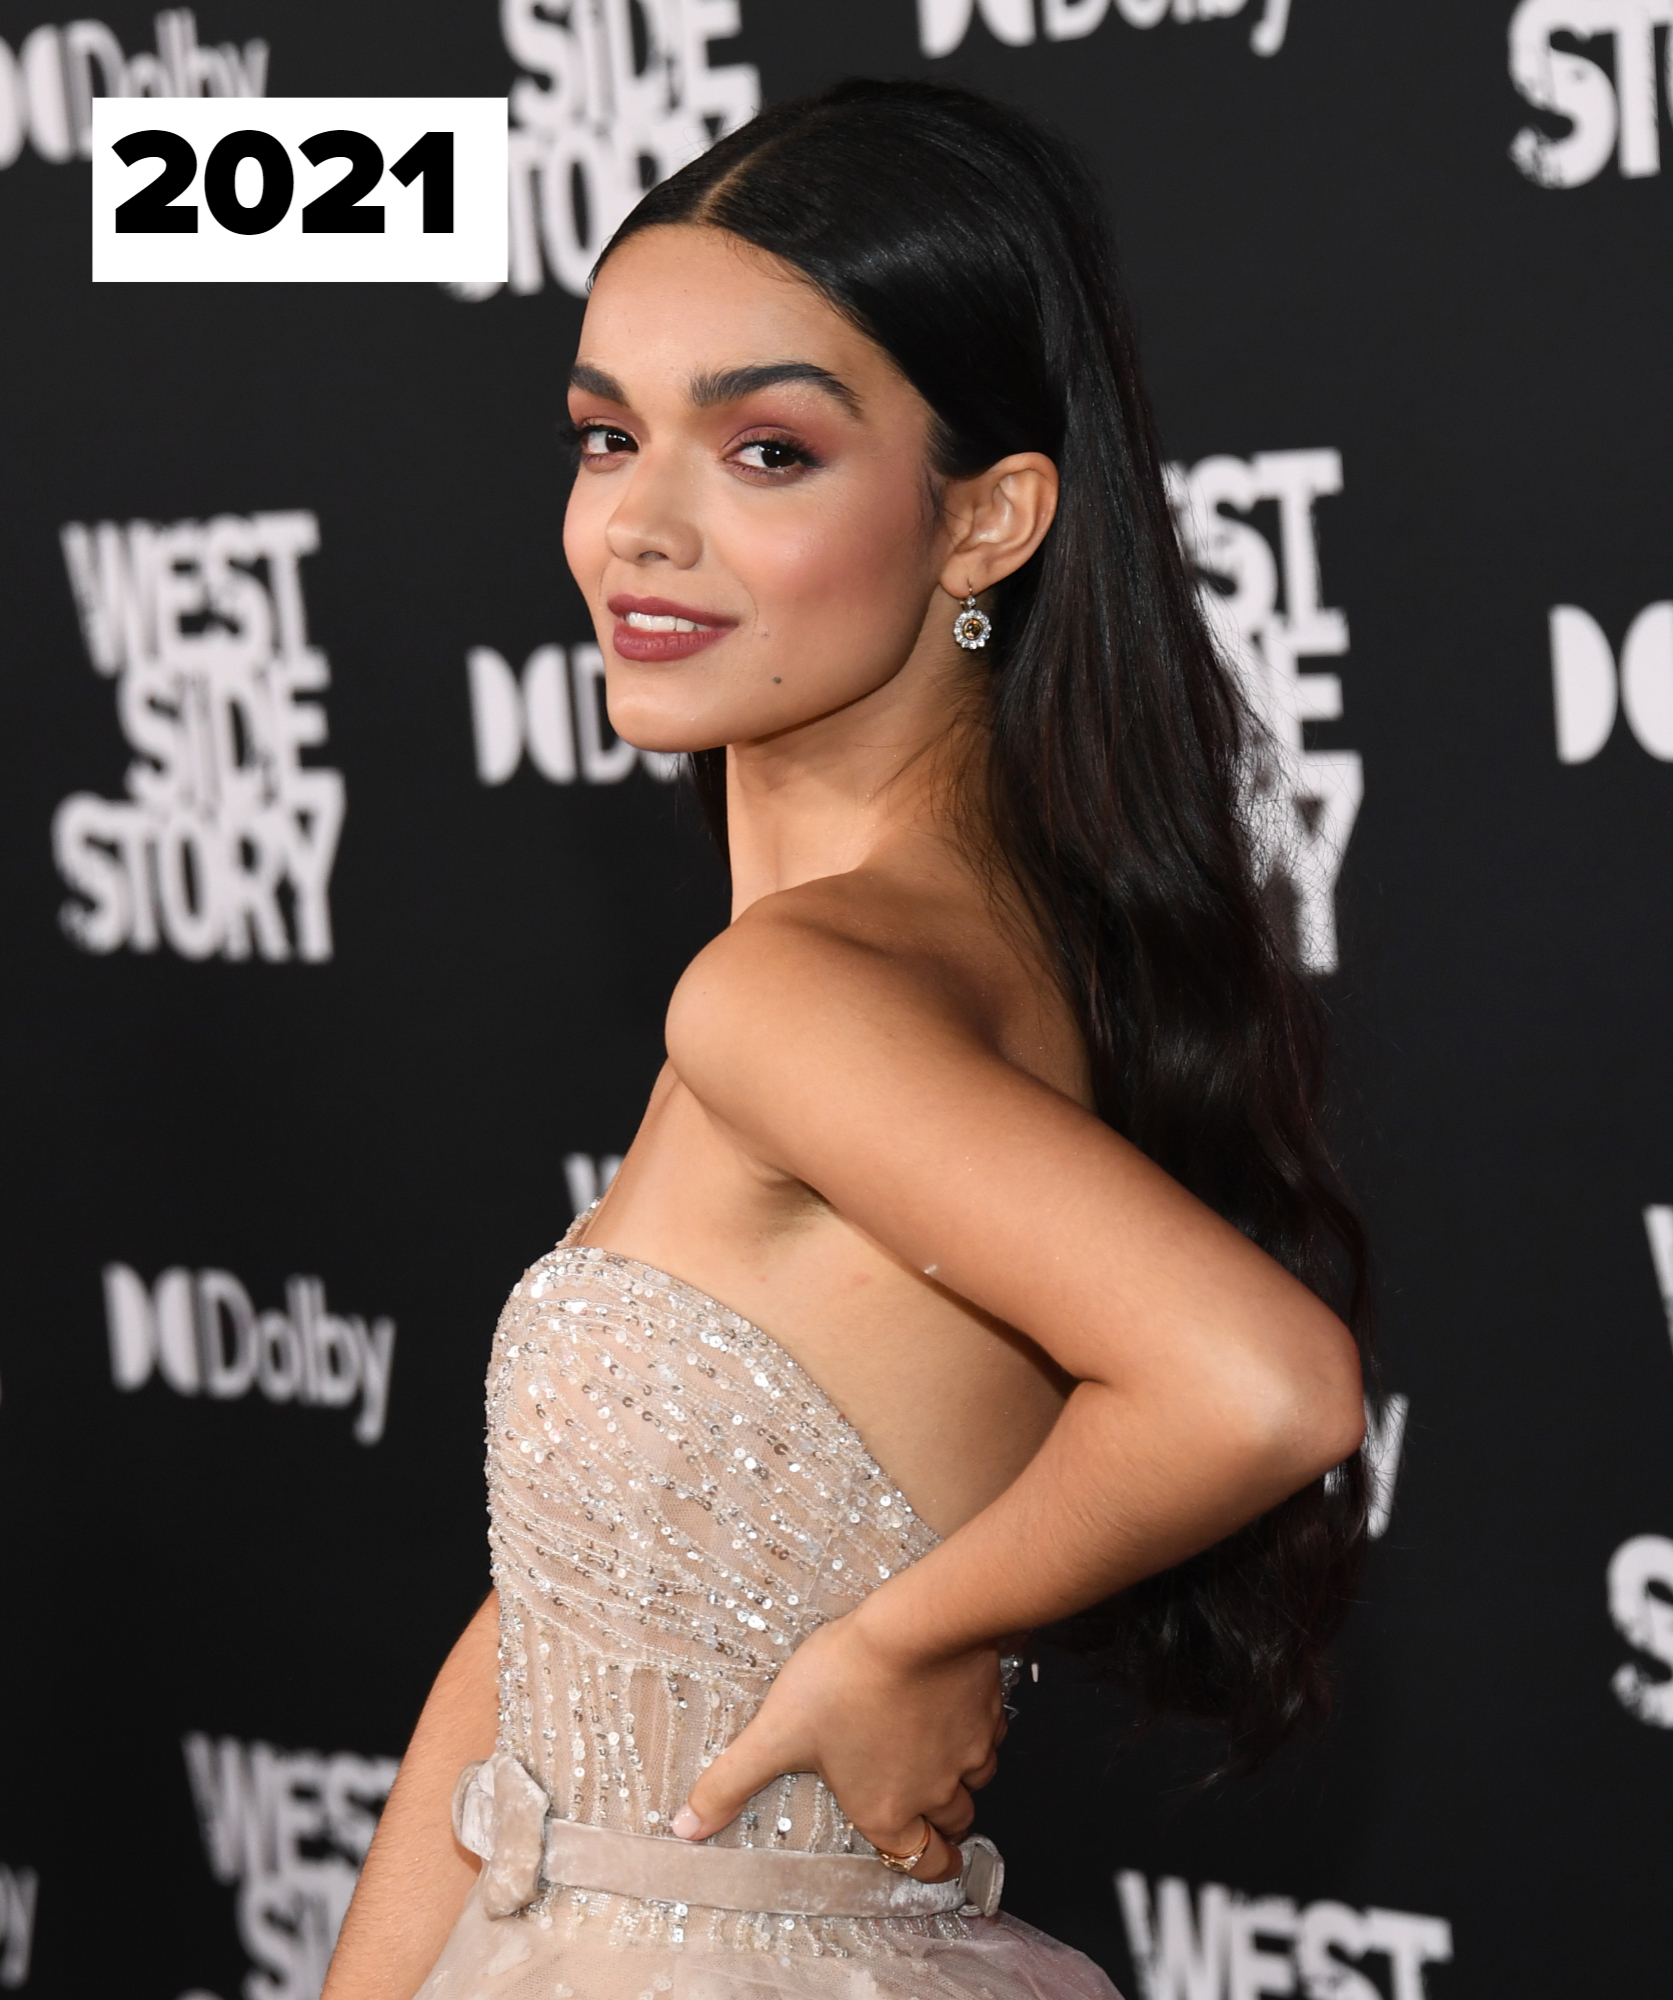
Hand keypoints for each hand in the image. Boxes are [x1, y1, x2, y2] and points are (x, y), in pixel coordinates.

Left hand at [669, 1602, 1010, 1882]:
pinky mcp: (988, 1713)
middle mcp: (935, 1792)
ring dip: (957, 1774)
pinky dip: (974, 1730)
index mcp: (887, 1810)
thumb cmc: (844, 1682)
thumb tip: (686, 1827)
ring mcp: (969, 1754)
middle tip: (922, 1802)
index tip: (928, 1859)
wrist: (915, 1628)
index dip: (926, 1865)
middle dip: (940, 1819)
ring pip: (975, 1781)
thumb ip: (731, 1781)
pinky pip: (989, 1736)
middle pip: (954, 1825)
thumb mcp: (775, 1732)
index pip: (922, 1863)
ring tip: (932, 1751)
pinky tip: (949, 1707)